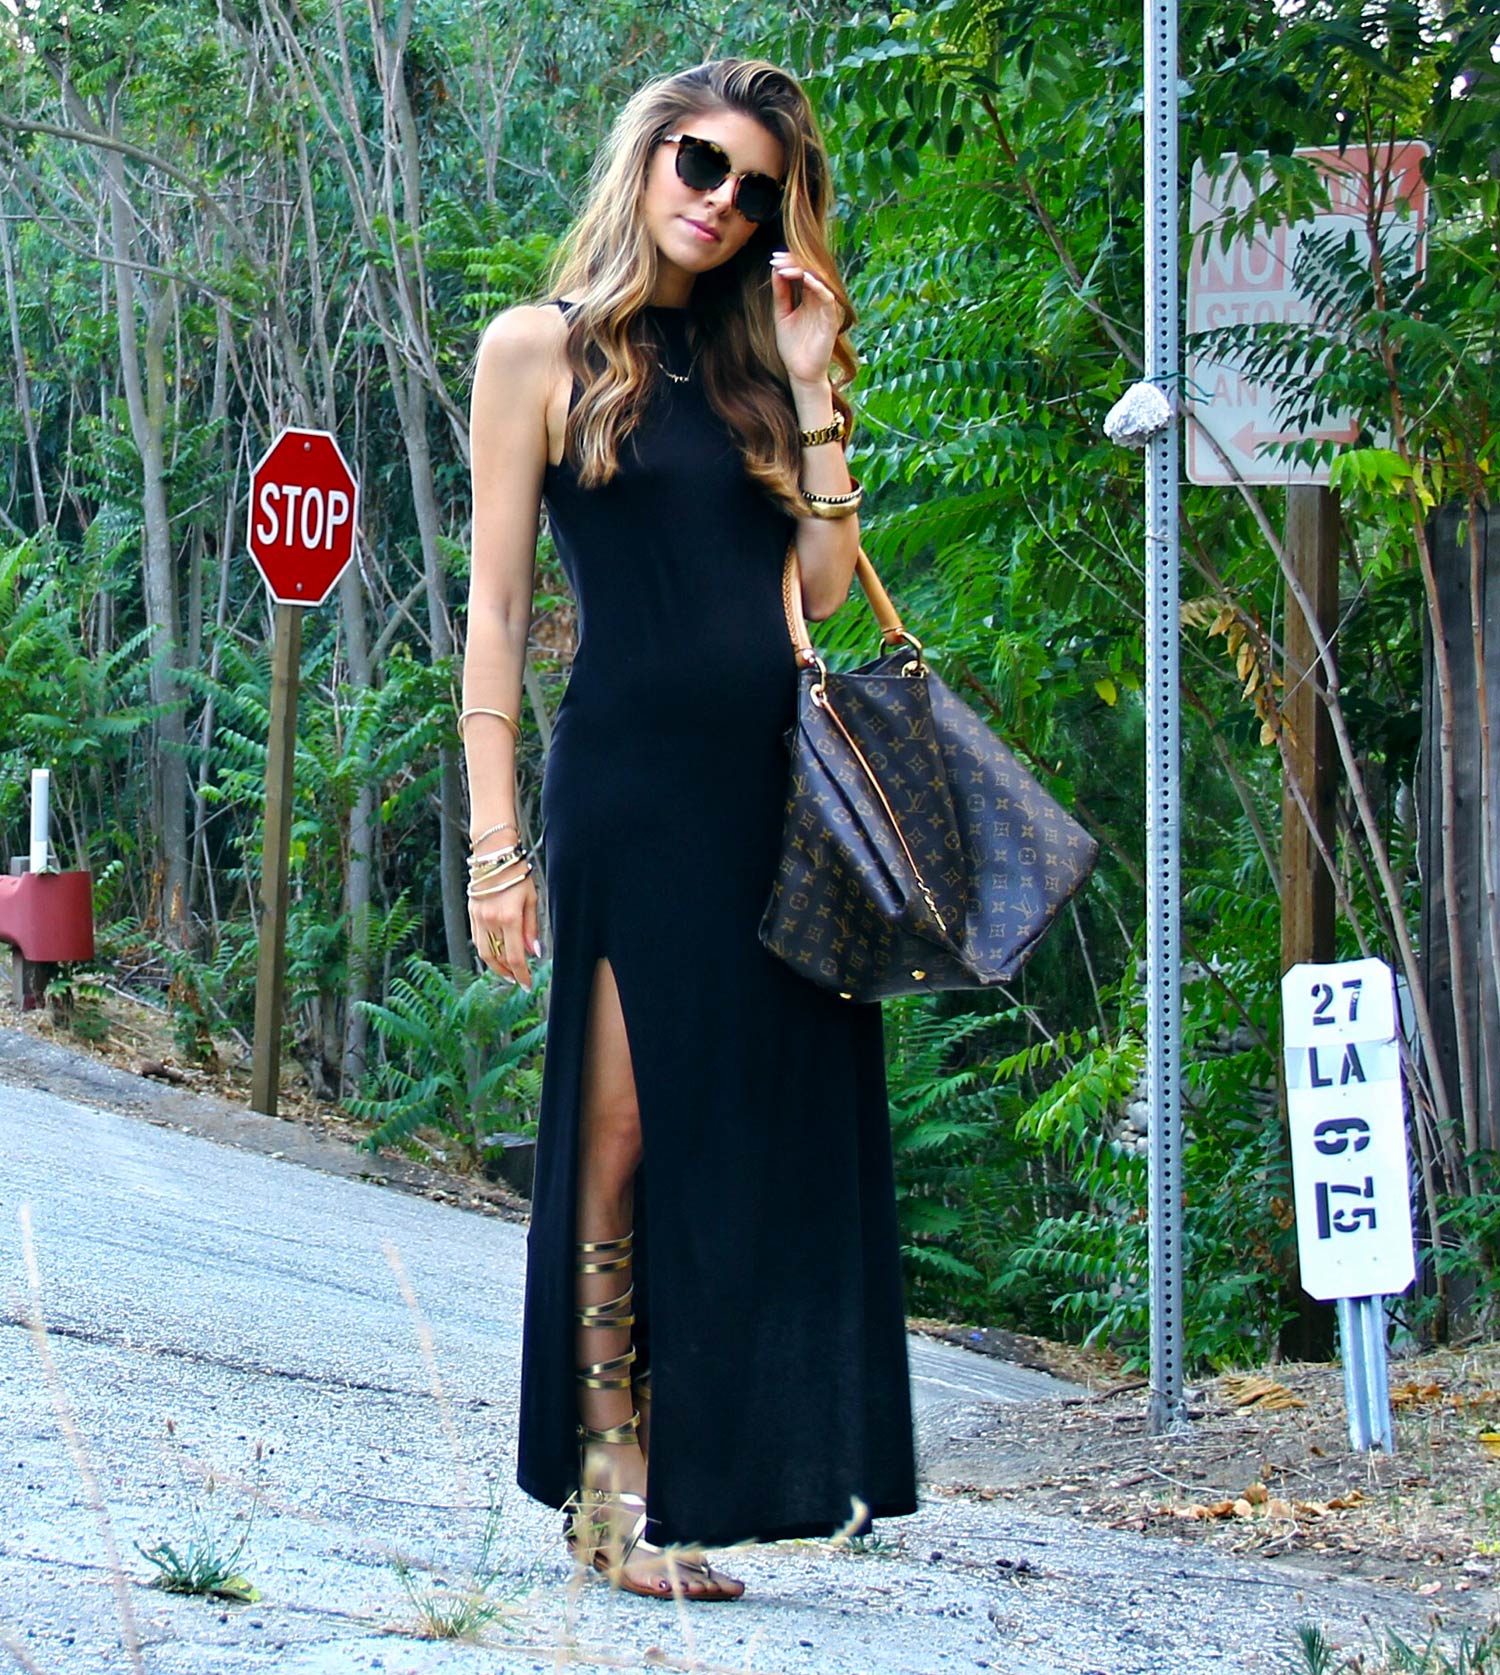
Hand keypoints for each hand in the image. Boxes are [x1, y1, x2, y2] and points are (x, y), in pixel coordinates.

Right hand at [470, 871, 540, 989]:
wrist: (493, 856)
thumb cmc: (517, 875)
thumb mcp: (531, 899)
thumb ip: (531, 928)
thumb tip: (534, 952)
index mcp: (509, 918)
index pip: (515, 956)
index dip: (521, 974)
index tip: (527, 984)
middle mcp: (491, 921)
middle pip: (497, 958)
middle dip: (508, 973)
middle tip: (517, 980)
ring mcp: (478, 919)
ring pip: (484, 952)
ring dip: (496, 966)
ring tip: (507, 972)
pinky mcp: (471, 914)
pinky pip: (477, 940)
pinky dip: (487, 951)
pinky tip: (496, 955)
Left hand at [769, 252, 840, 389]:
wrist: (800, 372)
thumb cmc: (792, 346)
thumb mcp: (782, 315)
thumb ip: (781, 294)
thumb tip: (776, 269)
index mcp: (809, 298)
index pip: (802, 273)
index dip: (789, 263)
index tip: (773, 259)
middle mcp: (819, 300)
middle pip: (811, 272)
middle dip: (793, 263)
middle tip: (777, 259)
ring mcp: (826, 308)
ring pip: (820, 280)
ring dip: (802, 271)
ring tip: (784, 267)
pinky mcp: (832, 319)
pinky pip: (827, 297)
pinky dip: (817, 285)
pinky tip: (804, 278)